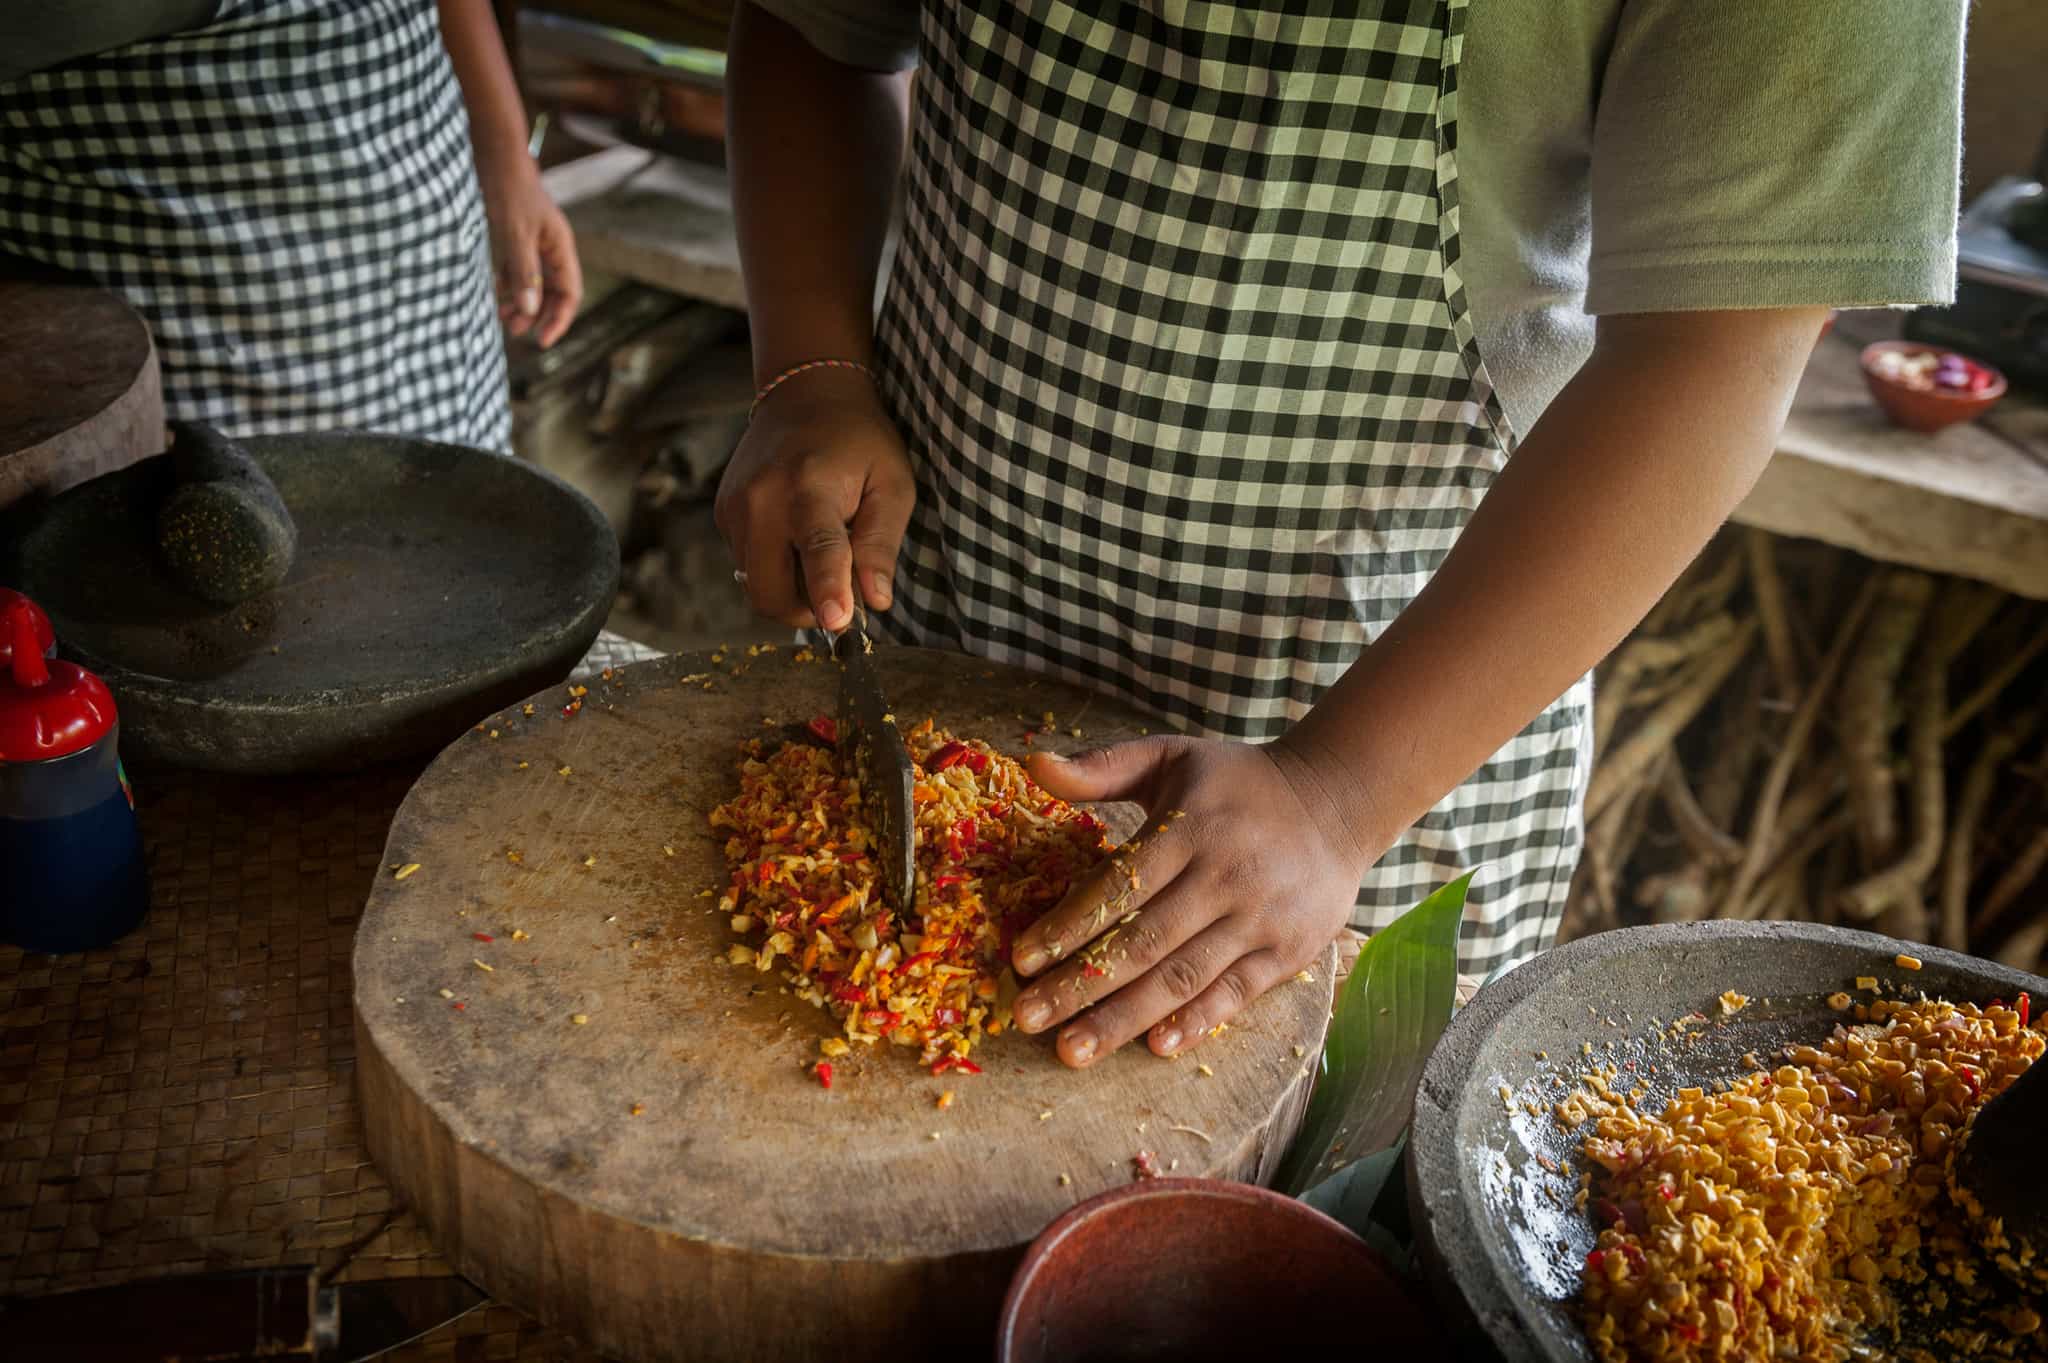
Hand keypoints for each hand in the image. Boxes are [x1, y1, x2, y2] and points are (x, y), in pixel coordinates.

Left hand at [479, 158, 581, 347]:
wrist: (493, 156)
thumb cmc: (508, 191)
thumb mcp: (515, 233)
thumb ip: (524, 271)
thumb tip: (529, 310)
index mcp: (560, 247)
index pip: (569, 293)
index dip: (559, 319)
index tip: (542, 340)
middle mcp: (550, 248)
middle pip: (552, 292)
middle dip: (537, 315)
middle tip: (516, 333)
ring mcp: (533, 244)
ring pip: (532, 283)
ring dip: (520, 303)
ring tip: (502, 319)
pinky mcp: (514, 238)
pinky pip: (516, 271)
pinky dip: (507, 286)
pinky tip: (494, 295)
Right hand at [713, 369, 914, 628]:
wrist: (805, 395)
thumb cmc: (859, 442)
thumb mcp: (892, 484)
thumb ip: (882, 543)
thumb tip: (876, 600)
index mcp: (809, 487)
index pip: (818, 549)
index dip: (828, 590)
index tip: (838, 624)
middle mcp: (761, 499)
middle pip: (770, 590)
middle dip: (805, 611)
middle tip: (840, 596)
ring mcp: (733, 508)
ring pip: (754, 586)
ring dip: (790, 591)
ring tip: (820, 553)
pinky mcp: (722, 513)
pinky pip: (746, 566)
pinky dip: (774, 569)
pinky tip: (795, 538)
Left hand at [1010, 734, 1380, 1067]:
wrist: (1340, 800)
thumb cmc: (1239, 782)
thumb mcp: (1173, 756)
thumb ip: (1102, 766)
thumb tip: (1032, 763)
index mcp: (1191, 828)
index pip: (1118, 885)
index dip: (1068, 925)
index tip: (1021, 959)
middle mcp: (1224, 876)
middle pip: (1142, 942)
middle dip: (1080, 986)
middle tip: (1028, 1019)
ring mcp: (1259, 918)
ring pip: (1182, 977)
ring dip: (1124, 1018)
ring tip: (1073, 1051)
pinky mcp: (1287, 950)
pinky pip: (1235, 993)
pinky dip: (1197, 1022)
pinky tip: (1155, 1047)